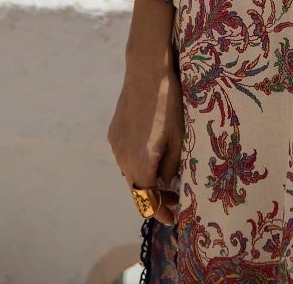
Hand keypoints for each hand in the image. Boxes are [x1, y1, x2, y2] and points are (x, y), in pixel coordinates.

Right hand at [108, 0, 183, 224]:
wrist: (146, 73)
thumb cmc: (168, 104)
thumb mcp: (178, 137)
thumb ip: (172, 166)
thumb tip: (168, 180)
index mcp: (140, 167)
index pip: (150, 202)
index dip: (163, 212)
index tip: (176, 218)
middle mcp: (123, 161)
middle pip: (138, 191)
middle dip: (156, 197)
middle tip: (176, 197)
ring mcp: (116, 146)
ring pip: (131, 173)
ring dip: (147, 177)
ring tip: (167, 174)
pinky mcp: (114, 132)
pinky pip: (126, 155)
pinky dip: (139, 160)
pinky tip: (152, 151)